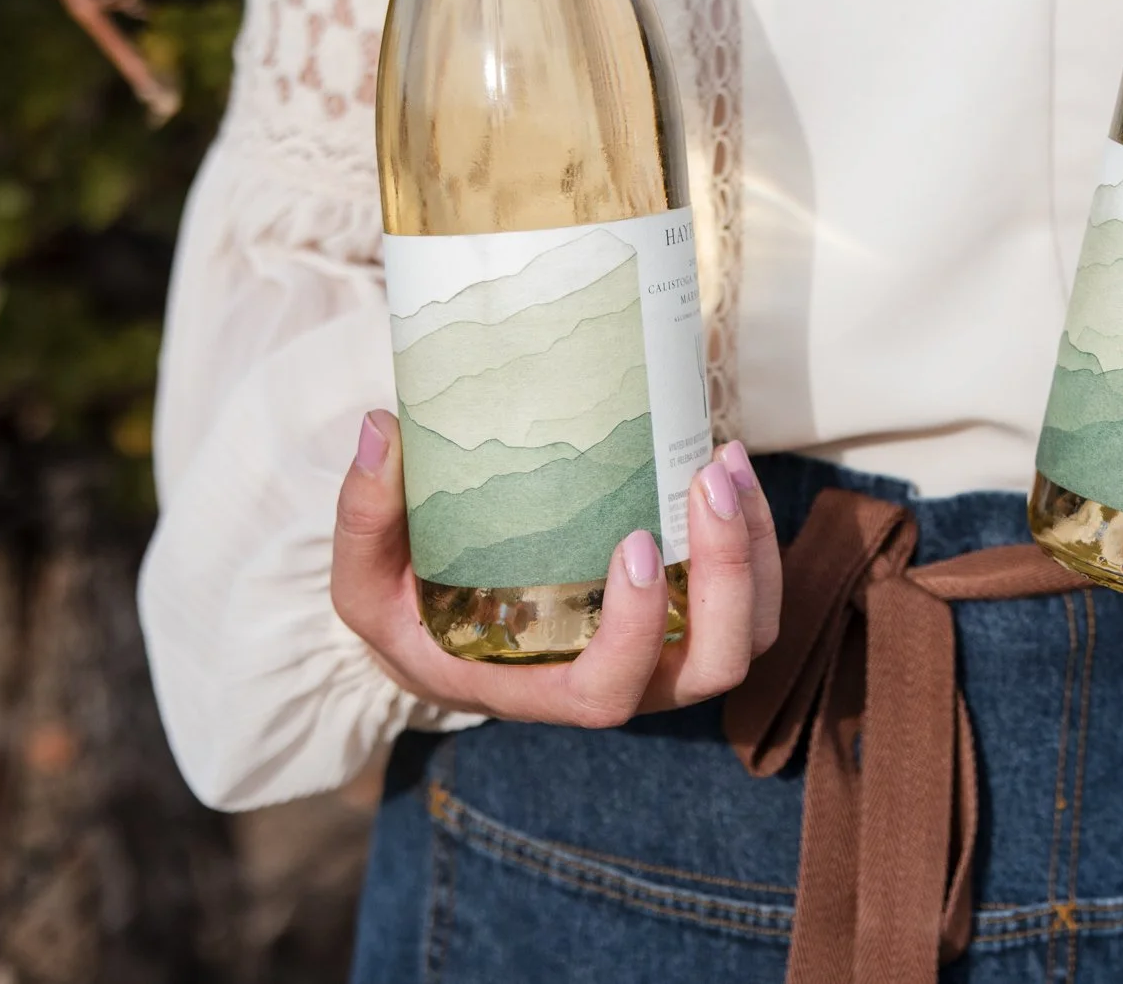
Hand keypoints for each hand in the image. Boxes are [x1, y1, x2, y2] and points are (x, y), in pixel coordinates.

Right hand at [332, 410, 782, 725]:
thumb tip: (378, 428)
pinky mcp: (690, 618)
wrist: (451, 629)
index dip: (638, 633)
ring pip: (748, 637)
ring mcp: (664, 655)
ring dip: (756, 553)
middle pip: (710, 670)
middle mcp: (617, 684)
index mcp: (538, 690)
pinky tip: (725, 464)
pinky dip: (759, 537)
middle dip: (729, 578)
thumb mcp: (364, 581)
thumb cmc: (407, 611)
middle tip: (704, 483)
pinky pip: (753, 600)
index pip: (608, 694)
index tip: (634, 543)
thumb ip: (363, 518)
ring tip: (723, 462)